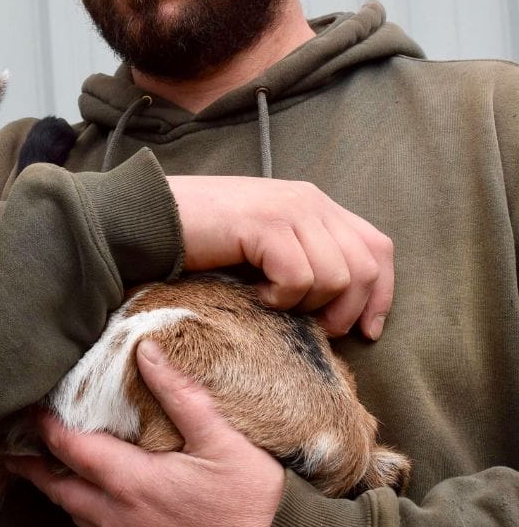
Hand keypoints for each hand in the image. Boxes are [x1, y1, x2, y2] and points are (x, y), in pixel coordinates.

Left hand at [7, 340, 284, 526]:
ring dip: (56, 492)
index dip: (43, 428)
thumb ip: (181, 396)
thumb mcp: (224, 443)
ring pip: (74, 516)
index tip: (26, 409)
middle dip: (32, 467)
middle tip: (10, 450)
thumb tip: (146, 350)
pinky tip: (86, 505)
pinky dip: (82, 516)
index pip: (70, 449)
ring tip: (43, 471)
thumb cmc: (250, 505)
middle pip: (59, 488)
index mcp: (132, 482)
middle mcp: (119, 515)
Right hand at [166, 175, 393, 337]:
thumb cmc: (200, 237)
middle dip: (345, 310)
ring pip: (335, 277)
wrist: (150, 218)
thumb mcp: (265, 245)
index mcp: (314, 203)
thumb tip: (343, 302)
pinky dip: (280, 297)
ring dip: (305, 303)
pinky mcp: (266, 225)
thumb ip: (303, 254)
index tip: (367, 331)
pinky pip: (299, 277)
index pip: (376, 247)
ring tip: (269, 300)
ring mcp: (289, 209)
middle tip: (310, 326)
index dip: (380, 294)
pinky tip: (254, 293)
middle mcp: (308, 200)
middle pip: (364, 267)